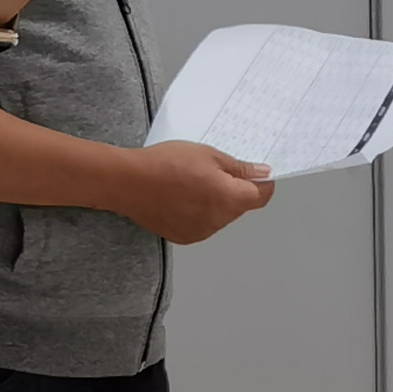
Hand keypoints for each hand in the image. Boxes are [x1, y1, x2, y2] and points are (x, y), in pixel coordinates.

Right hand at [113, 142, 274, 244]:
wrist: (129, 182)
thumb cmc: (167, 164)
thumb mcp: (208, 155)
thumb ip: (239, 168)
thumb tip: (262, 173)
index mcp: (230, 199)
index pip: (262, 196)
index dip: (262, 183)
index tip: (253, 173)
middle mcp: (219, 220)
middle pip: (240, 206)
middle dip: (234, 190)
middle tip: (212, 171)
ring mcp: (202, 231)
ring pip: (221, 216)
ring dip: (216, 202)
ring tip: (192, 183)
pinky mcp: (184, 236)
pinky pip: (203, 224)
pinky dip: (199, 212)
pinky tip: (181, 198)